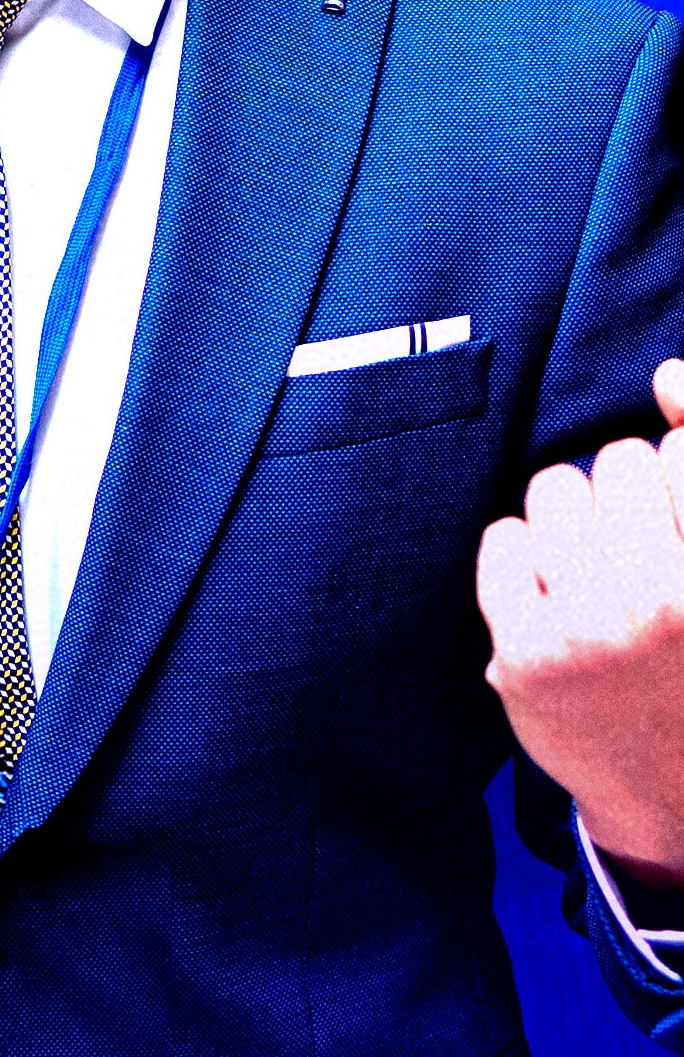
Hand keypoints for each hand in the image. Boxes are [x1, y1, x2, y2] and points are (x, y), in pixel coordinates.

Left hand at [479, 359, 683, 886]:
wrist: (676, 796)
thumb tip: (665, 372)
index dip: (678, 484)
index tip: (673, 527)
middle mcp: (662, 599)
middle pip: (617, 461)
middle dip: (625, 494)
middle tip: (636, 553)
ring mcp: (590, 628)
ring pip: (555, 489)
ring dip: (572, 517)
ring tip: (596, 571)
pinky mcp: (526, 655)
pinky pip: (503, 540)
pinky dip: (522, 555)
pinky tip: (551, 594)